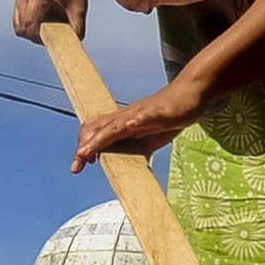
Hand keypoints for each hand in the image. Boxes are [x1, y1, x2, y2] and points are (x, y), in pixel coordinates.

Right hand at [13, 0, 86, 41]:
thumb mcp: (80, 12)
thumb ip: (77, 29)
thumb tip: (70, 47)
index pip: (30, 23)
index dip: (39, 36)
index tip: (54, 38)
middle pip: (22, 28)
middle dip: (36, 36)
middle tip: (53, 34)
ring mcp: (20, 0)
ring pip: (19, 29)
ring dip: (32, 34)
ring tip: (48, 28)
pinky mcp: (18, 6)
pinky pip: (18, 26)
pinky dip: (28, 31)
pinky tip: (42, 25)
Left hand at [72, 76, 204, 171]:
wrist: (189, 94)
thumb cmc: (168, 116)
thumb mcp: (149, 139)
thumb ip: (136, 151)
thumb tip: (127, 170)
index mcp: (123, 124)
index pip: (96, 133)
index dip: (85, 147)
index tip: (79, 166)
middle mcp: (126, 117)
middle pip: (98, 129)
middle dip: (85, 147)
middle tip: (76, 166)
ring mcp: (140, 113)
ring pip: (115, 125)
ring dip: (100, 138)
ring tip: (87, 151)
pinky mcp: (157, 112)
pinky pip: (144, 116)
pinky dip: (136, 121)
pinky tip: (130, 126)